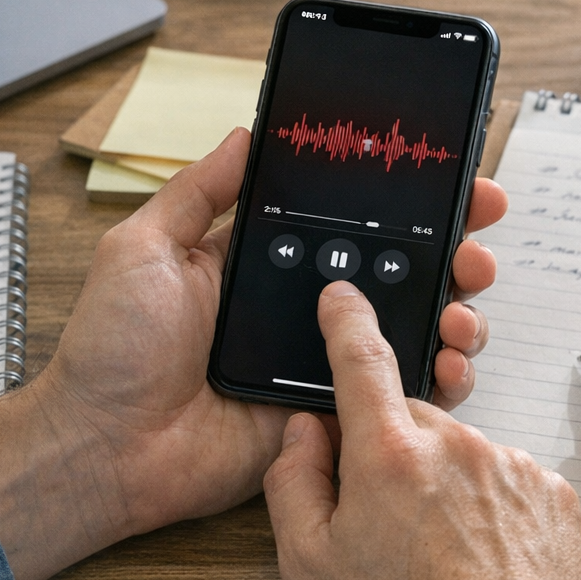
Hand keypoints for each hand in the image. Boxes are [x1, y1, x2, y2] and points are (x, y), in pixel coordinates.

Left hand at [0, 128, 507, 579]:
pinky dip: (436, 382)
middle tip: (476, 247)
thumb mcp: (144, 247)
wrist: (104, 447)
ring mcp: (321, 362)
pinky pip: (396, 397)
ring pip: (411, 330)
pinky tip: (449, 366)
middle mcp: (305, 308)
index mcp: (267, 260)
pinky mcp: (329, 415)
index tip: (456, 181)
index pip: (353, 219)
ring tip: (462, 311)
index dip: (408, 201)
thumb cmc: (111, 350)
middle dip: (453, 253)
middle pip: (400, 271)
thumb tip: (247, 132)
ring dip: (455, 315)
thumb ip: (201, 191)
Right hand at [264, 282, 580, 579]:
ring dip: (444, 487)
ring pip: (459, 454)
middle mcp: (453, 443)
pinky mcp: (550, 489)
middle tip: (387, 523)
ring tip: (441, 556)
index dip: (346, 321)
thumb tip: (304, 435)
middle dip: (394, 456)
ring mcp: (507, 464)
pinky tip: (481, 557)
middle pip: (409, 422)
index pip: (360, 360)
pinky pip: (505, 481)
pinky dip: (490, 508)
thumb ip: (293, 484)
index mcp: (388, 454)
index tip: (343, 297)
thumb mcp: (310, 568)